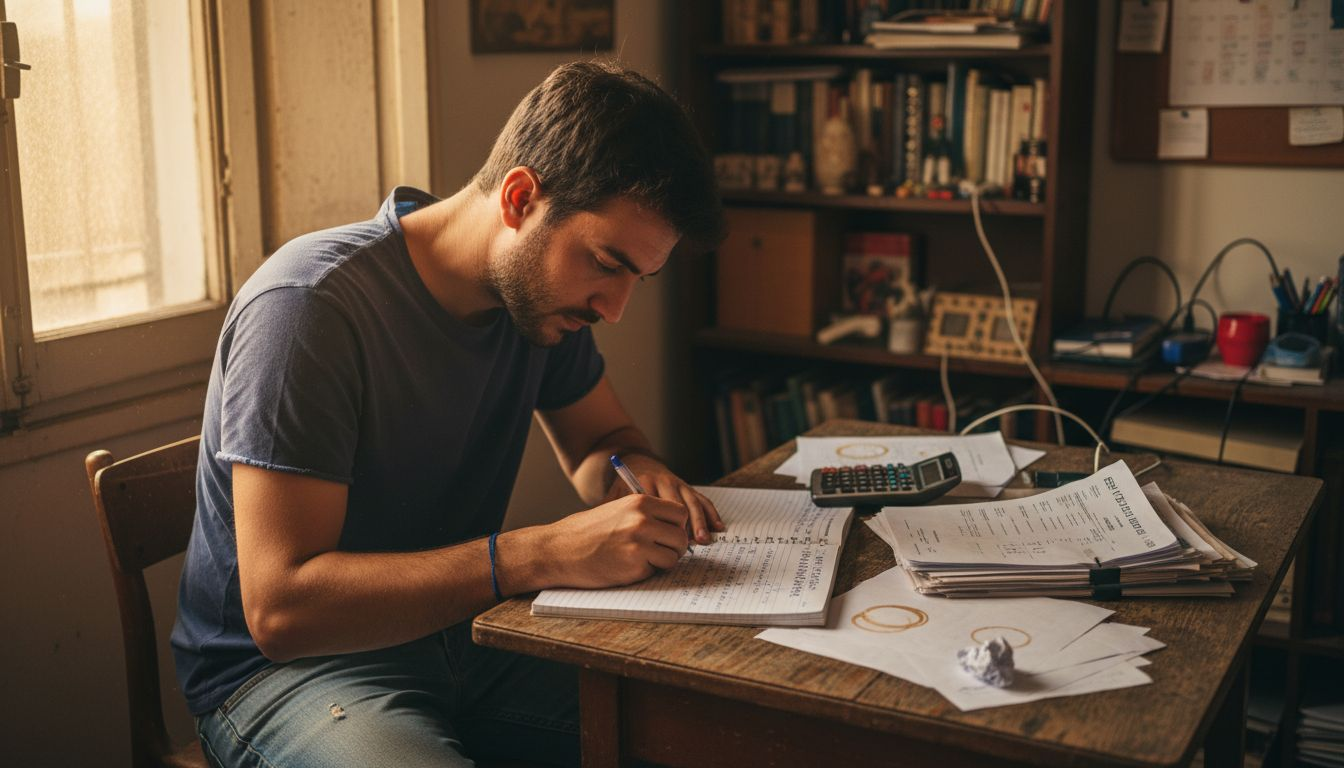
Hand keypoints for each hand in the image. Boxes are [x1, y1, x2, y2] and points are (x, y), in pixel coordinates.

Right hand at [542, 493, 689, 587]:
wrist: (559, 550)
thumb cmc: (586, 531)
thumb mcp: (618, 509)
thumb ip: (645, 514)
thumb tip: (675, 527)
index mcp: (640, 502)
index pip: (680, 513)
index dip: (677, 526)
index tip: (668, 535)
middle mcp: (642, 520)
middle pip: (681, 536)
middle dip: (674, 547)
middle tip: (660, 552)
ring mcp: (639, 544)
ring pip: (673, 557)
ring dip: (663, 562)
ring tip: (643, 560)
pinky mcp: (634, 566)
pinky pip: (656, 571)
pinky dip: (646, 572)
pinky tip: (627, 567)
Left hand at [604, 453, 725, 543]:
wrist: (636, 463)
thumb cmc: (622, 488)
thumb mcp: (614, 497)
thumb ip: (612, 512)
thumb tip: (610, 537)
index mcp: (644, 484)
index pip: (656, 508)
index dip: (661, 527)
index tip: (662, 544)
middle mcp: (664, 481)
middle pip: (677, 506)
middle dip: (683, 527)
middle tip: (685, 546)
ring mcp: (678, 483)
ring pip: (692, 503)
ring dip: (700, 523)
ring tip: (704, 540)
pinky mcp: (688, 487)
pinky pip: (702, 499)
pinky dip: (711, 513)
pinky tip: (718, 527)